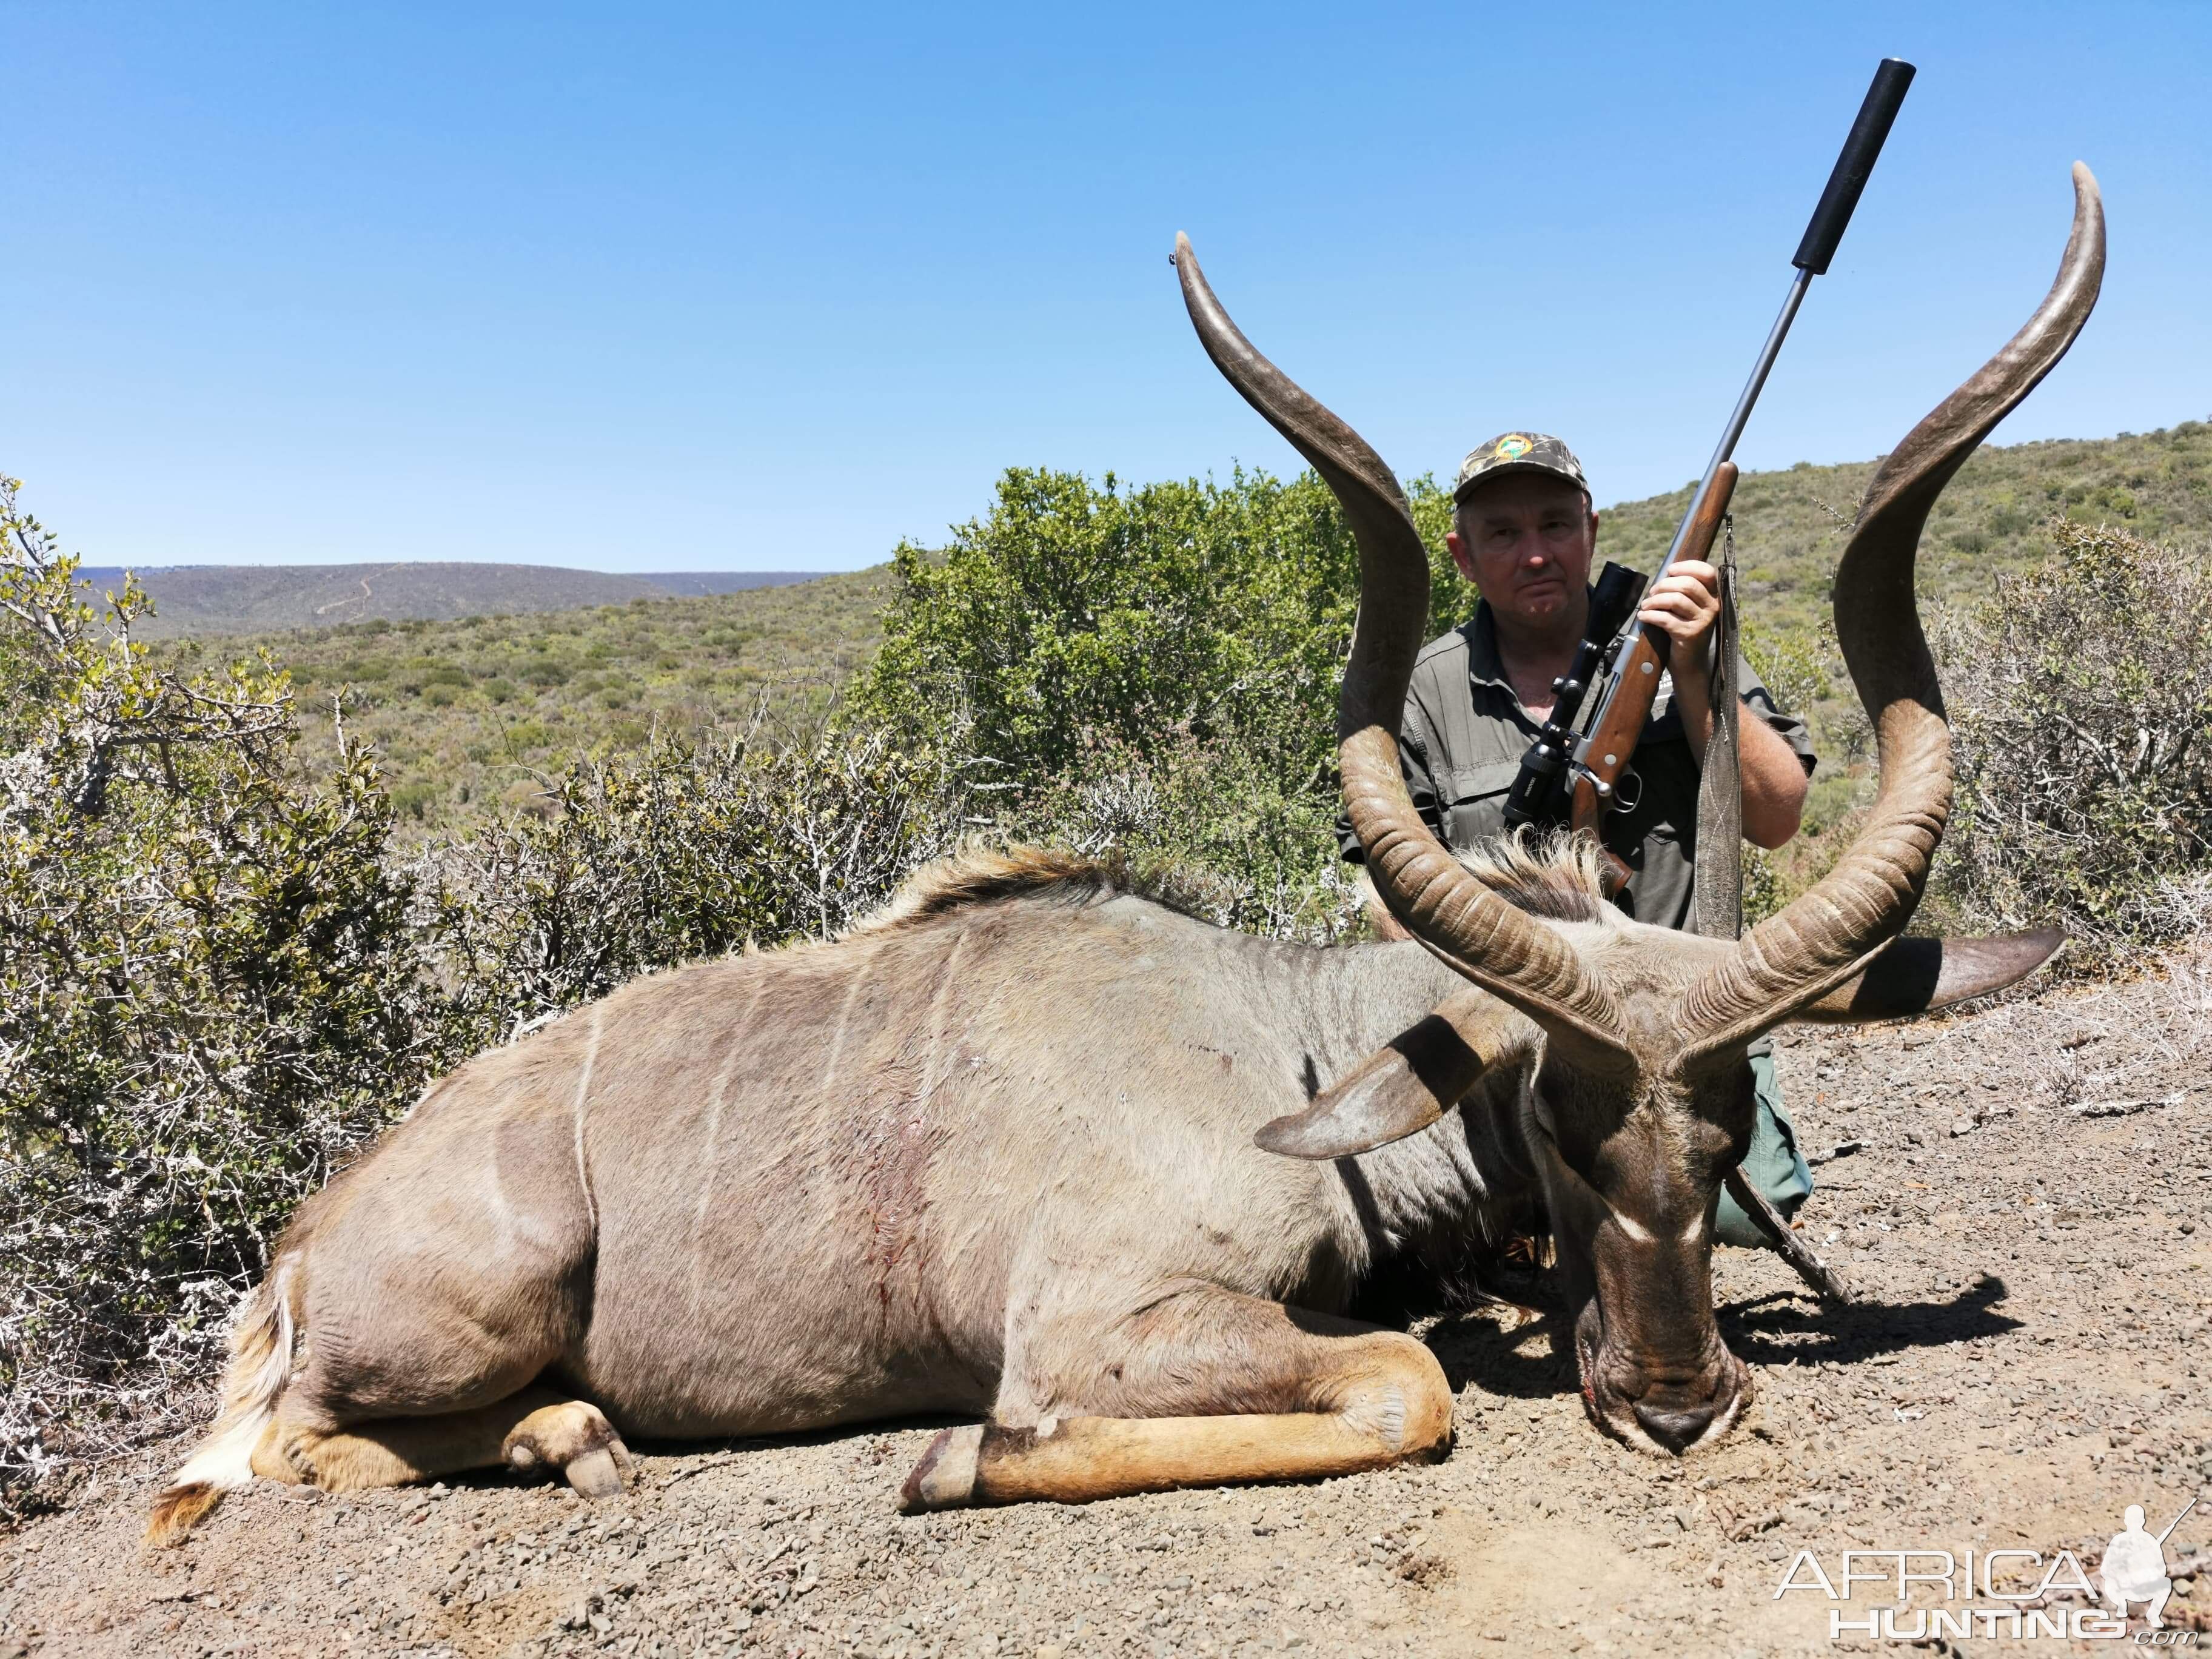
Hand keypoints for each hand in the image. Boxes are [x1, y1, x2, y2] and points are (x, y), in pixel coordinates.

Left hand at [1638, 559, 1720, 681]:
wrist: (1690, 662)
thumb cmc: (1685, 630)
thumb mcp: (1690, 609)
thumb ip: (1685, 591)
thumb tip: (1665, 574)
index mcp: (1714, 596)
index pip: (1707, 572)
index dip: (1687, 566)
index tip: (1670, 570)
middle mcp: (1712, 607)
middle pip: (1688, 584)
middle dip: (1664, 585)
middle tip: (1652, 592)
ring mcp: (1702, 621)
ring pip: (1676, 599)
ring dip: (1655, 600)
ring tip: (1646, 605)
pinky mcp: (1689, 634)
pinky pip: (1666, 618)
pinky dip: (1650, 615)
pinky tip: (1643, 616)